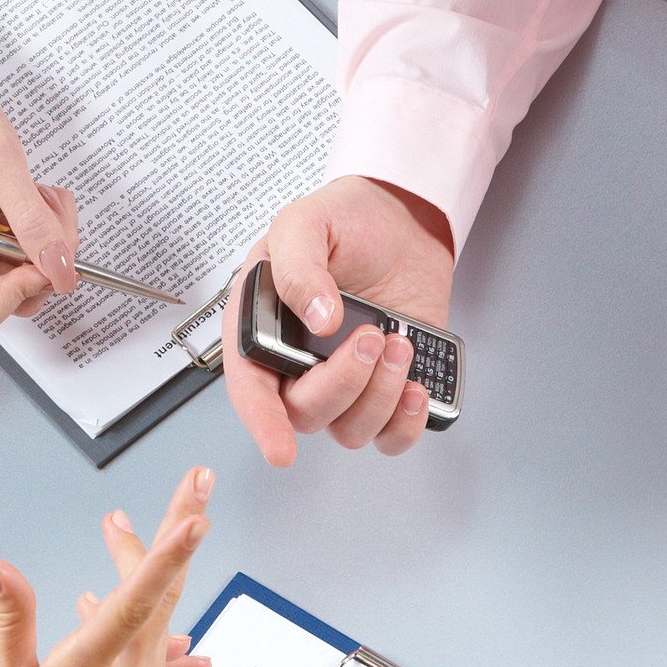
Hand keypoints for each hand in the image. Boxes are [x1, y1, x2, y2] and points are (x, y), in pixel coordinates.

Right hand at [0, 54, 79, 339]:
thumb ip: (30, 219)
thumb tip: (62, 270)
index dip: (18, 294)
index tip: (43, 255)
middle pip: (12, 298)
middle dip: (44, 259)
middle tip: (49, 209)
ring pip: (29, 276)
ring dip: (49, 238)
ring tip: (40, 192)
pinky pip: (29, 252)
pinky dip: (45, 226)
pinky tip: (35, 193)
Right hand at [0, 465, 213, 666]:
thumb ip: (12, 621)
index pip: (135, 600)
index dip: (166, 551)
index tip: (197, 514)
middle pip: (165, 592)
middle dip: (179, 529)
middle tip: (198, 480)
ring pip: (162, 621)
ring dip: (146, 575)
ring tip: (118, 531)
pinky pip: (157, 656)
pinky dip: (138, 625)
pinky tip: (103, 613)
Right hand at [222, 177, 456, 465]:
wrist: (401, 218)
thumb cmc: (344, 219)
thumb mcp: (305, 222)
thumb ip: (300, 265)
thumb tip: (318, 318)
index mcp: (263, 327)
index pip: (250, 387)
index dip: (262, 422)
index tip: (281, 449)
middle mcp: (298, 363)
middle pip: (306, 413)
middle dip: (342, 383)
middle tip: (369, 335)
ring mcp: (344, 380)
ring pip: (351, 428)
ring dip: (380, 395)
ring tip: (399, 342)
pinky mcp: (386, 387)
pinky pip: (391, 436)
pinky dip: (407, 424)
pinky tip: (417, 389)